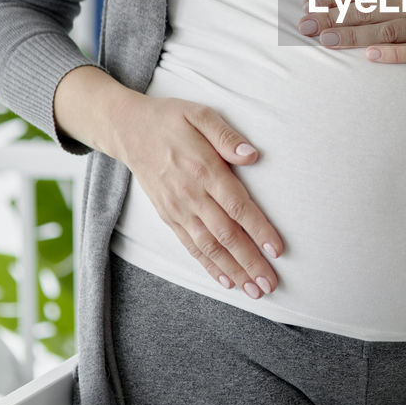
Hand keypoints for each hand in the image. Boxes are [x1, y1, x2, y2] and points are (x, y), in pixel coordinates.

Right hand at [108, 94, 282, 299]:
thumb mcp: (200, 115)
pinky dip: (209, 266)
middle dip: (250, 261)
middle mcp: (191, 195)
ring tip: (254, 290)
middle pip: (226, 235)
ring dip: (233, 270)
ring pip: (209, 247)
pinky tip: (226, 280)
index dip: (258, 230)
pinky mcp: (169, 216)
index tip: (277, 250)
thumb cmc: (171, 120)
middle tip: (271, 283)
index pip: (237, 207)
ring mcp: (178, 209)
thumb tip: (252, 156)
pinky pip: (191, 246)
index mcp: (204, 170)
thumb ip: (227, 136)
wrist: (128, 130)